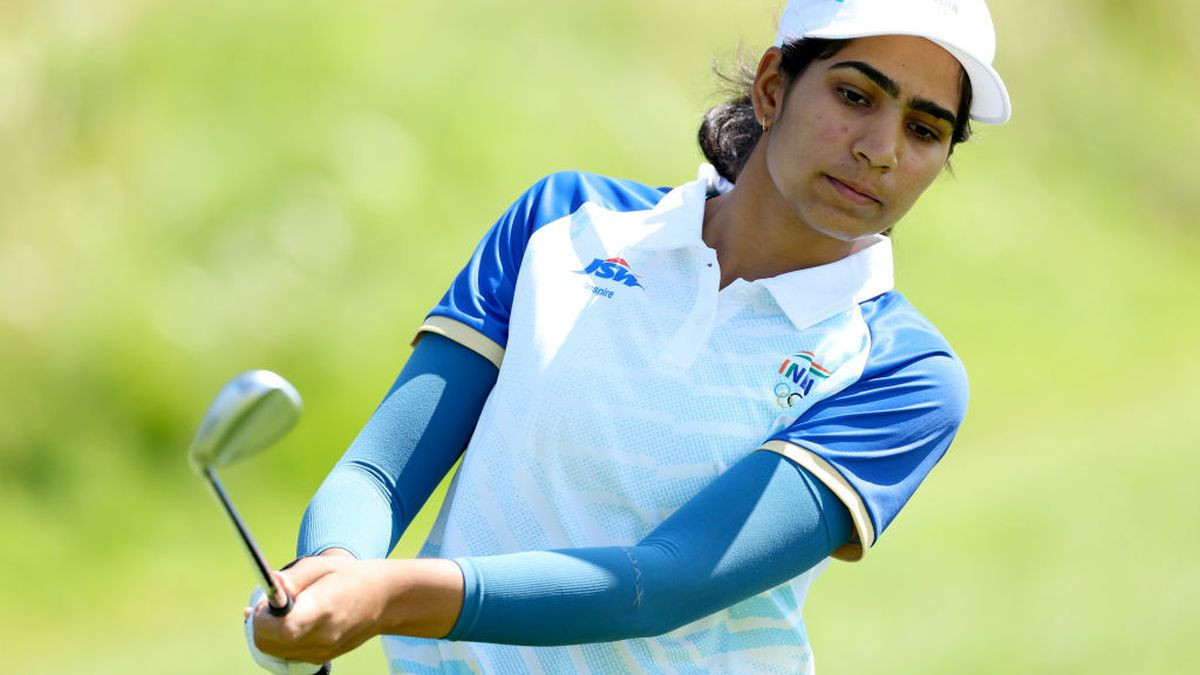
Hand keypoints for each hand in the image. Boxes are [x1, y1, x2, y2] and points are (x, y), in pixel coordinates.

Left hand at [250, 554, 388, 664]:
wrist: (383, 600)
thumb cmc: (349, 576)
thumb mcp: (319, 565)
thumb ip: (289, 579)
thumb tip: (269, 587)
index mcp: (322, 609)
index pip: (282, 627)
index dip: (263, 615)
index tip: (267, 600)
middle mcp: (322, 637)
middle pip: (267, 643)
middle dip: (259, 623)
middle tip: (271, 604)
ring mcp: (321, 652)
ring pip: (272, 651)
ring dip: (267, 632)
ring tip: (284, 611)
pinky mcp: (320, 659)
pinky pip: (285, 654)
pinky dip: (279, 640)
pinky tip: (291, 622)